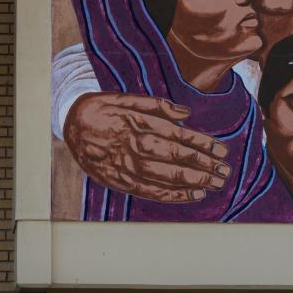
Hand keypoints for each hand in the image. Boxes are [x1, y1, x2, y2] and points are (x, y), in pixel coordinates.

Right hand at [63, 93, 230, 202]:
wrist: (68, 124)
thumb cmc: (102, 108)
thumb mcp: (125, 97)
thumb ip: (156, 104)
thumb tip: (186, 113)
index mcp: (136, 122)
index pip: (176, 135)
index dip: (201, 143)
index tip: (222, 149)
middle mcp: (132, 145)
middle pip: (173, 157)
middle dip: (202, 165)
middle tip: (225, 170)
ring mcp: (124, 164)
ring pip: (163, 176)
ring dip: (191, 181)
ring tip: (214, 184)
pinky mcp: (118, 180)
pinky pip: (147, 190)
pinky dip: (170, 195)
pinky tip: (190, 195)